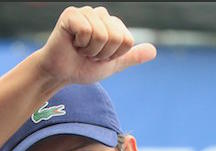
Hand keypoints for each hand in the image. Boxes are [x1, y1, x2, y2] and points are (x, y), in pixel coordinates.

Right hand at [37, 6, 156, 85]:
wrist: (61, 73)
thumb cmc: (83, 67)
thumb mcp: (113, 65)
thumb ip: (132, 57)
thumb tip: (154, 51)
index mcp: (113, 23)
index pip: (127, 41)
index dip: (114, 55)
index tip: (100, 57)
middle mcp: (101, 14)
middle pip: (117, 38)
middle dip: (103, 54)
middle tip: (89, 54)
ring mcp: (86, 12)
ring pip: (102, 35)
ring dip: (91, 51)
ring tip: (81, 49)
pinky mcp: (71, 14)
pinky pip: (87, 31)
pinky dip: (80, 44)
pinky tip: (72, 43)